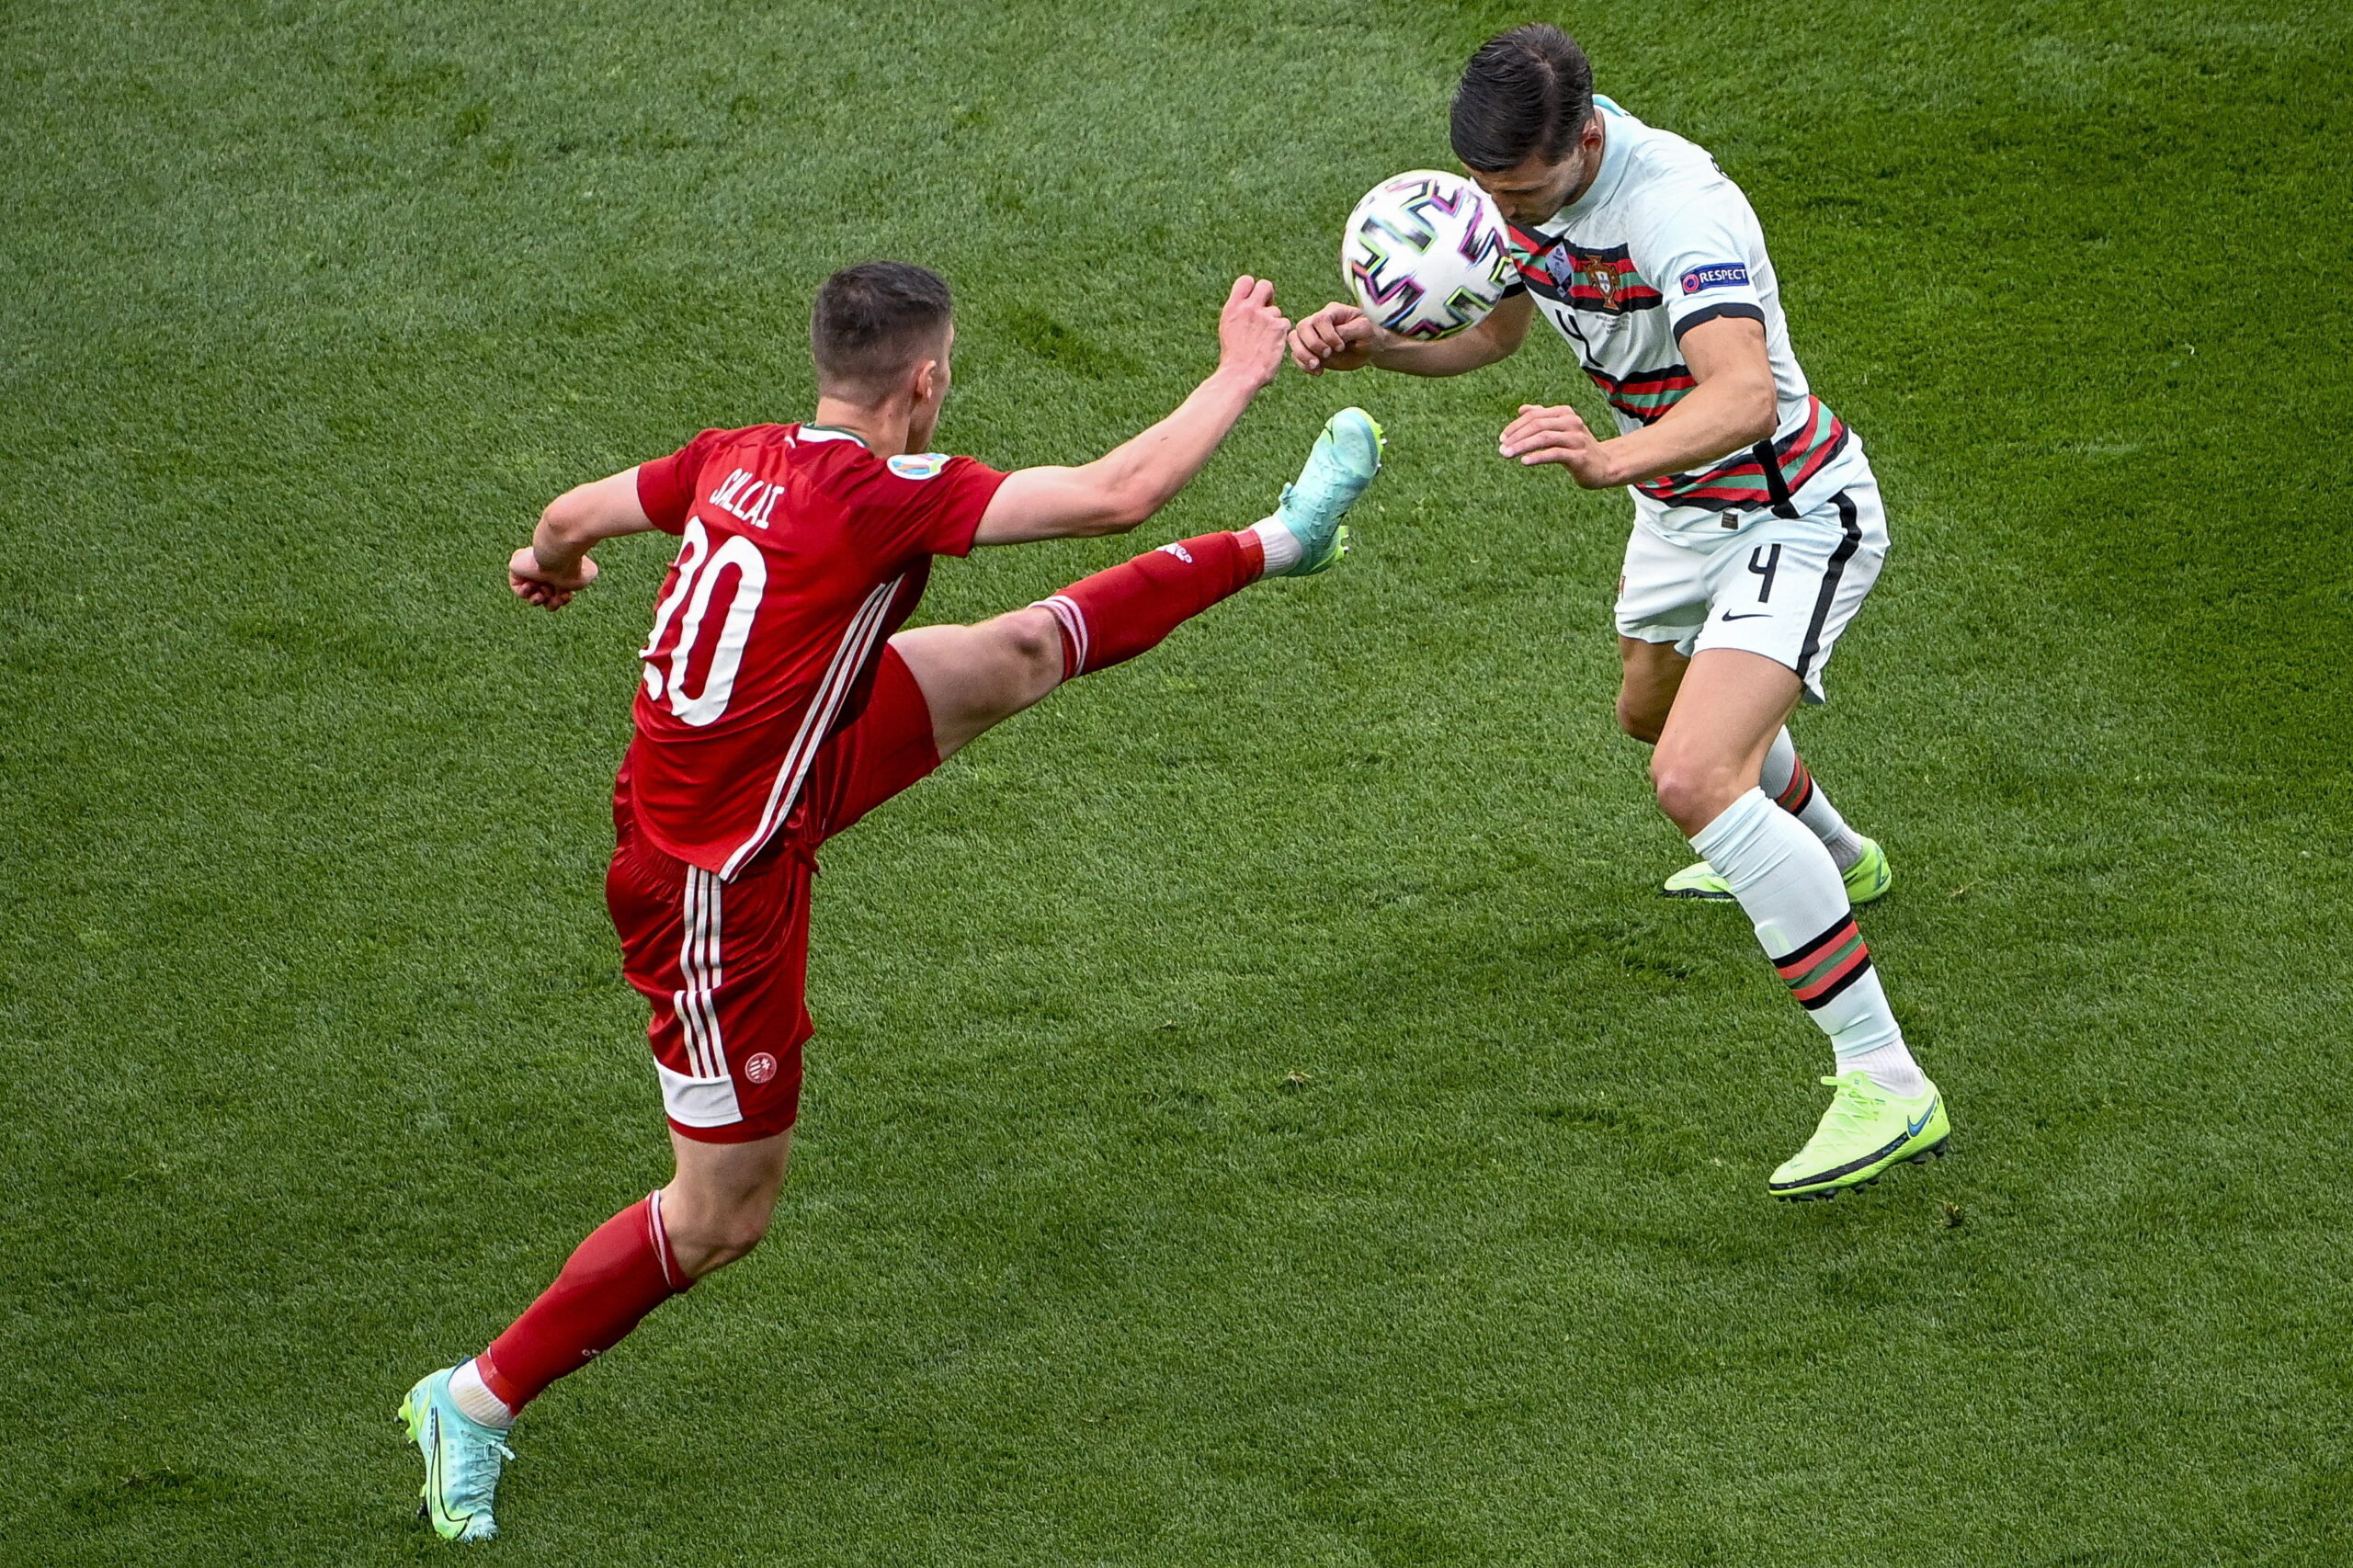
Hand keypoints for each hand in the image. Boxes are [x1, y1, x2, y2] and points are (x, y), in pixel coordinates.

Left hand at [509, 544, 598, 610]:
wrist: (559, 554)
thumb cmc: (574, 563)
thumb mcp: (587, 574)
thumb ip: (583, 579)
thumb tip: (573, 583)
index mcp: (560, 568)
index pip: (558, 590)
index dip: (562, 598)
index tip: (567, 596)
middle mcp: (545, 568)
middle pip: (545, 594)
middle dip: (552, 602)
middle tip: (557, 599)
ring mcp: (530, 568)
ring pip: (531, 593)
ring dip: (538, 600)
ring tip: (543, 593)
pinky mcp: (516, 567)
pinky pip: (517, 587)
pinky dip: (524, 592)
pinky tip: (532, 585)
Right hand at [1215, 275, 1289, 389]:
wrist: (1240, 375)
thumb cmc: (1234, 357)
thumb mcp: (1228, 328)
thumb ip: (1239, 313)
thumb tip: (1250, 302)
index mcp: (1232, 307)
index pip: (1246, 281)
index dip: (1253, 289)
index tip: (1254, 300)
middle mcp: (1248, 308)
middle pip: (1266, 285)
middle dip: (1269, 296)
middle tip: (1266, 312)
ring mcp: (1264, 316)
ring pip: (1276, 311)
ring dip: (1274, 323)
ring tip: (1264, 341)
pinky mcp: (1278, 327)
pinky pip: (1284, 324)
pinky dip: (1281, 334)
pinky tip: (1272, 346)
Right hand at [1289, 301, 1377, 374]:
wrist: (1369, 349)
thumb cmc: (1369, 335)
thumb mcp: (1364, 329)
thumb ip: (1348, 331)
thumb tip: (1333, 336)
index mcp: (1332, 312)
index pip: (1320, 319)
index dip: (1327, 335)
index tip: (1341, 347)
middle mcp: (1318, 321)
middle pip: (1302, 327)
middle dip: (1313, 344)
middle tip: (1327, 354)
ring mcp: (1312, 336)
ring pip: (1293, 339)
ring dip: (1303, 354)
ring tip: (1317, 365)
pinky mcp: (1310, 350)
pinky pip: (1296, 355)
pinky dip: (1303, 365)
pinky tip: (1318, 371)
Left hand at [1498, 404, 1622, 487]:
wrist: (1605, 465)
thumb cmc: (1578, 447)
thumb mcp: (1561, 429)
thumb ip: (1542, 417)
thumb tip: (1522, 409)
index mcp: (1565, 413)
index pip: (1534, 415)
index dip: (1516, 426)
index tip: (1502, 438)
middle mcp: (1571, 422)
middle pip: (1537, 424)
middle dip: (1516, 436)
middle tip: (1501, 449)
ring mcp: (1576, 438)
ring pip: (1544, 438)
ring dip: (1522, 446)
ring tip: (1507, 454)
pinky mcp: (1579, 456)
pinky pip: (1554, 454)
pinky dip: (1537, 457)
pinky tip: (1524, 462)